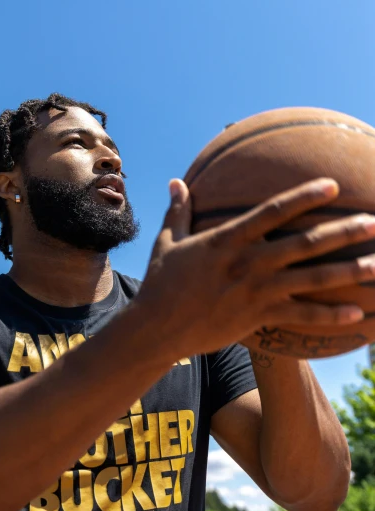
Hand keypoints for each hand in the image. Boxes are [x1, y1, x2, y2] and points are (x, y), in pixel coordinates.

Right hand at [136, 177, 374, 357]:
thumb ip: (179, 211)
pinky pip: (301, 316)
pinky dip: (330, 316)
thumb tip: (176, 181)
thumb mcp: (167, 242)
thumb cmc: (160, 283)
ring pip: (310, 279)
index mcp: (226, 240)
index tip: (333, 185)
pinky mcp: (257, 318)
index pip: (272, 212)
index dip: (304, 197)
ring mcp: (254, 292)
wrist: (155, 329)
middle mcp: (246, 263)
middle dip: (343, 232)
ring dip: (348, 271)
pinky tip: (358, 314)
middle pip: (304, 244)